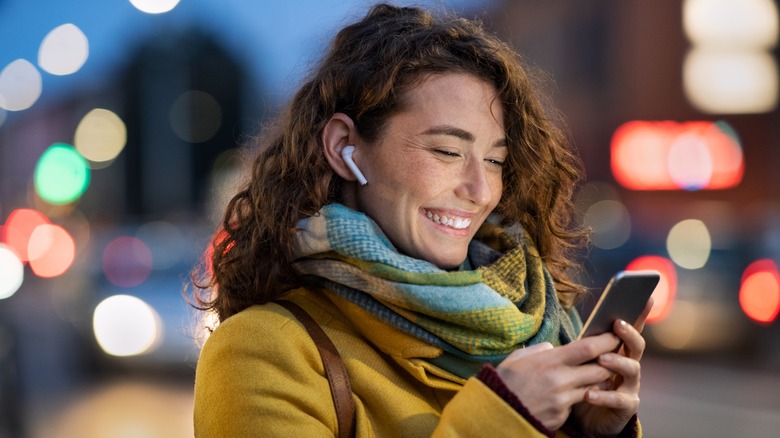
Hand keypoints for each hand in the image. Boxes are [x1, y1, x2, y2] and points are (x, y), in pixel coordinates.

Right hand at [495, 332, 621, 430]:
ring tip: (597, 374)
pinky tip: (570, 394)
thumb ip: (539, 351)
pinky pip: (576, 403)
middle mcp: (559, 380)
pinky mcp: (561, 416)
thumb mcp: (517, 359)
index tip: (615, 335)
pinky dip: (578, 397)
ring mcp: (562, 400)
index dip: (606, 341)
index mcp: (549, 361)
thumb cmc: (504, 382)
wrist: (494, 414)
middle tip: (614, 356)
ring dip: (598, 381)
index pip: (588, 348)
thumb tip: (553, 348)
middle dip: (610, 362)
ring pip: (593, 388)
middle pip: (599, 369)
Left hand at [571, 297, 653, 436]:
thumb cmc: (586, 383)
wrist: (587, 419)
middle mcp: (629, 365)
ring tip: (602, 359)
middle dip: (629, 333)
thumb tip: (579, 330)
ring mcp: (631, 385)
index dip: (639, 313)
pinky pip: (619, 399)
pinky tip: (589, 393)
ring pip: (632, 369)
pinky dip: (604, 396)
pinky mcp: (627, 405)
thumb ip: (586, 347)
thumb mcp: (583, 362)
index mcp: (619, 351)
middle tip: (617, 324)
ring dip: (617, 361)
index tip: (646, 296)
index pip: (631, 329)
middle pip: (636, 345)